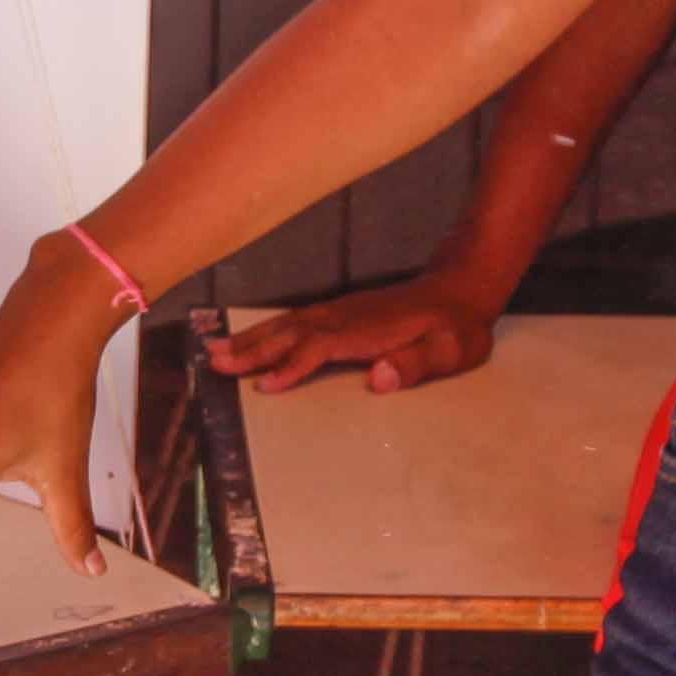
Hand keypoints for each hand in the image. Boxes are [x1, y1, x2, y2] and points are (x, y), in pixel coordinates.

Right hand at [204, 271, 509, 396]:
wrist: (461, 289)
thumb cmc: (457, 328)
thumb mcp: (452, 351)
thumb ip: (416, 364)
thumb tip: (379, 377)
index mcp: (370, 331)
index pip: (322, 347)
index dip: (294, 366)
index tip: (266, 387)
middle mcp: (347, 318)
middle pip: (293, 333)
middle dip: (253, 349)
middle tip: (215, 363)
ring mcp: (341, 312)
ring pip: (288, 324)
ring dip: (252, 338)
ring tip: (215, 350)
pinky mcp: (340, 312)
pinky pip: (295, 320)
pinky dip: (268, 329)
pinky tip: (249, 338)